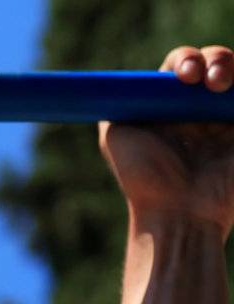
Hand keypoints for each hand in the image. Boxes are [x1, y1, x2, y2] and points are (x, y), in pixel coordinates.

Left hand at [100, 45, 233, 234]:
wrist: (179, 213)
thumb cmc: (144, 179)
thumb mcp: (115, 136)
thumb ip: (114, 101)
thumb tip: (111, 78)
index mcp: (170, 105)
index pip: (183, 65)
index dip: (186, 60)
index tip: (185, 76)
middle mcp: (199, 108)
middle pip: (216, 62)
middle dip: (215, 60)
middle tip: (208, 80)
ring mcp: (226, 119)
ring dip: (231, 67)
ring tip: (219, 86)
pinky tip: (232, 96)